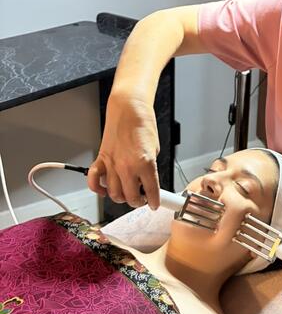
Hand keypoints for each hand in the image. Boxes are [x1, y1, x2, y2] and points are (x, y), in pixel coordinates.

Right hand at [87, 92, 160, 208]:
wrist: (129, 110)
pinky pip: (93, 181)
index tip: (155, 204)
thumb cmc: (143, 125)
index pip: (151, 192)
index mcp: (145, 164)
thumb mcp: (155, 150)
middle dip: (138, 202)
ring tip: (127, 194)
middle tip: (141, 199)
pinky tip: (104, 190)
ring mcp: (112, 164)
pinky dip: (97, 189)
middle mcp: (127, 167)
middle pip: (130, 197)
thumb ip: (150, 169)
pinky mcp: (101, 159)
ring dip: (121, 197)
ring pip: (113, 193)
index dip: (155, 201)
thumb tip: (147, 182)